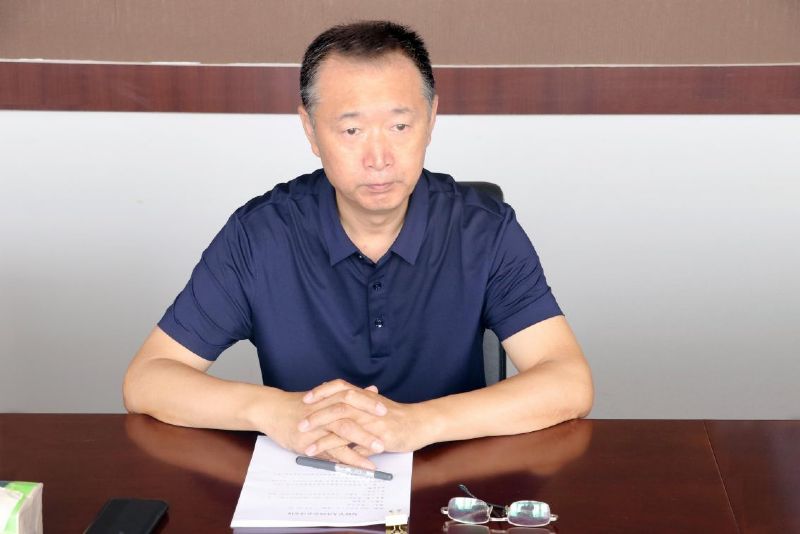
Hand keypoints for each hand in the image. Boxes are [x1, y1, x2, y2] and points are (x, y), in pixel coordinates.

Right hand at [255, 388, 383, 468]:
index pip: (352, 397)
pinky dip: (347, 457)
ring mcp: (316, 426)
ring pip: (342, 433)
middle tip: (387, 433)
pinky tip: (360, 464)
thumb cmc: (300, 403)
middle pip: (349, 414)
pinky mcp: (309, 441)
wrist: (271, 410)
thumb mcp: (325, 395)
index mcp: (329, 397)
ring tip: (379, 451)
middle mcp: (323, 410)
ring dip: (362, 442)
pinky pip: (331, 451)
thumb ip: (351, 394)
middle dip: (369, 424)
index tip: (387, 409)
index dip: (368, 404)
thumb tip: (373, 390)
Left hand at [299, 379, 430, 457]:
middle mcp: (367, 408)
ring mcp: (373, 424)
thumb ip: (358, 401)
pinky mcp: (379, 440)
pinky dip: (343, 455)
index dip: (322, 392)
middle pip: (338, 407)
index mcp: (365, 397)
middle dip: (317, 416)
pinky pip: (357, 449)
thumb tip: (338, 399)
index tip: (305, 397)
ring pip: (344, 428)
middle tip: (299, 424)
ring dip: (324, 438)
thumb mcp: (375, 404)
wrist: (421, 423)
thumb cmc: (397, 414)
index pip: (340, 387)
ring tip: (307, 446)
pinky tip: (332, 462)